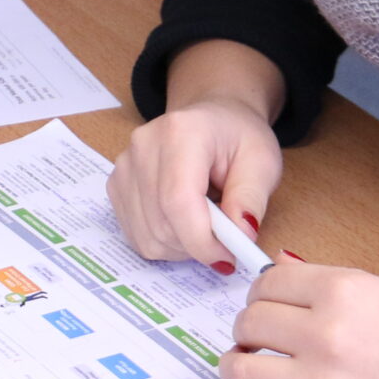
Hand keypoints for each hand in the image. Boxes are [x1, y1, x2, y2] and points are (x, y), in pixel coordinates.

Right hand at [108, 40, 285, 271]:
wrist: (211, 120)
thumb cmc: (238, 138)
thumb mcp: (262, 162)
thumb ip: (251, 199)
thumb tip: (240, 237)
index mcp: (181, 132)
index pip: (178, 201)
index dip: (202, 240)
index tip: (229, 257)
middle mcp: (143, 146)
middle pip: (161, 224)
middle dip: (198, 246)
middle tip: (226, 240)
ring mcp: (125, 166)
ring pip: (148, 236)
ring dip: (182, 247)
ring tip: (206, 222)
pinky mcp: (116, 185)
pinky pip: (137, 235)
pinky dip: (165, 242)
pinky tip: (184, 222)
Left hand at [200, 260, 378, 378]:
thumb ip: (337, 280)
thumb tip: (285, 268)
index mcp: (344, 290)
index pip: (269, 282)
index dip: (266, 293)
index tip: (272, 304)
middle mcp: (325, 334)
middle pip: (250, 321)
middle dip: (252, 328)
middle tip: (267, 338)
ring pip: (240, 369)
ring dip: (238, 367)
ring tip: (250, 370)